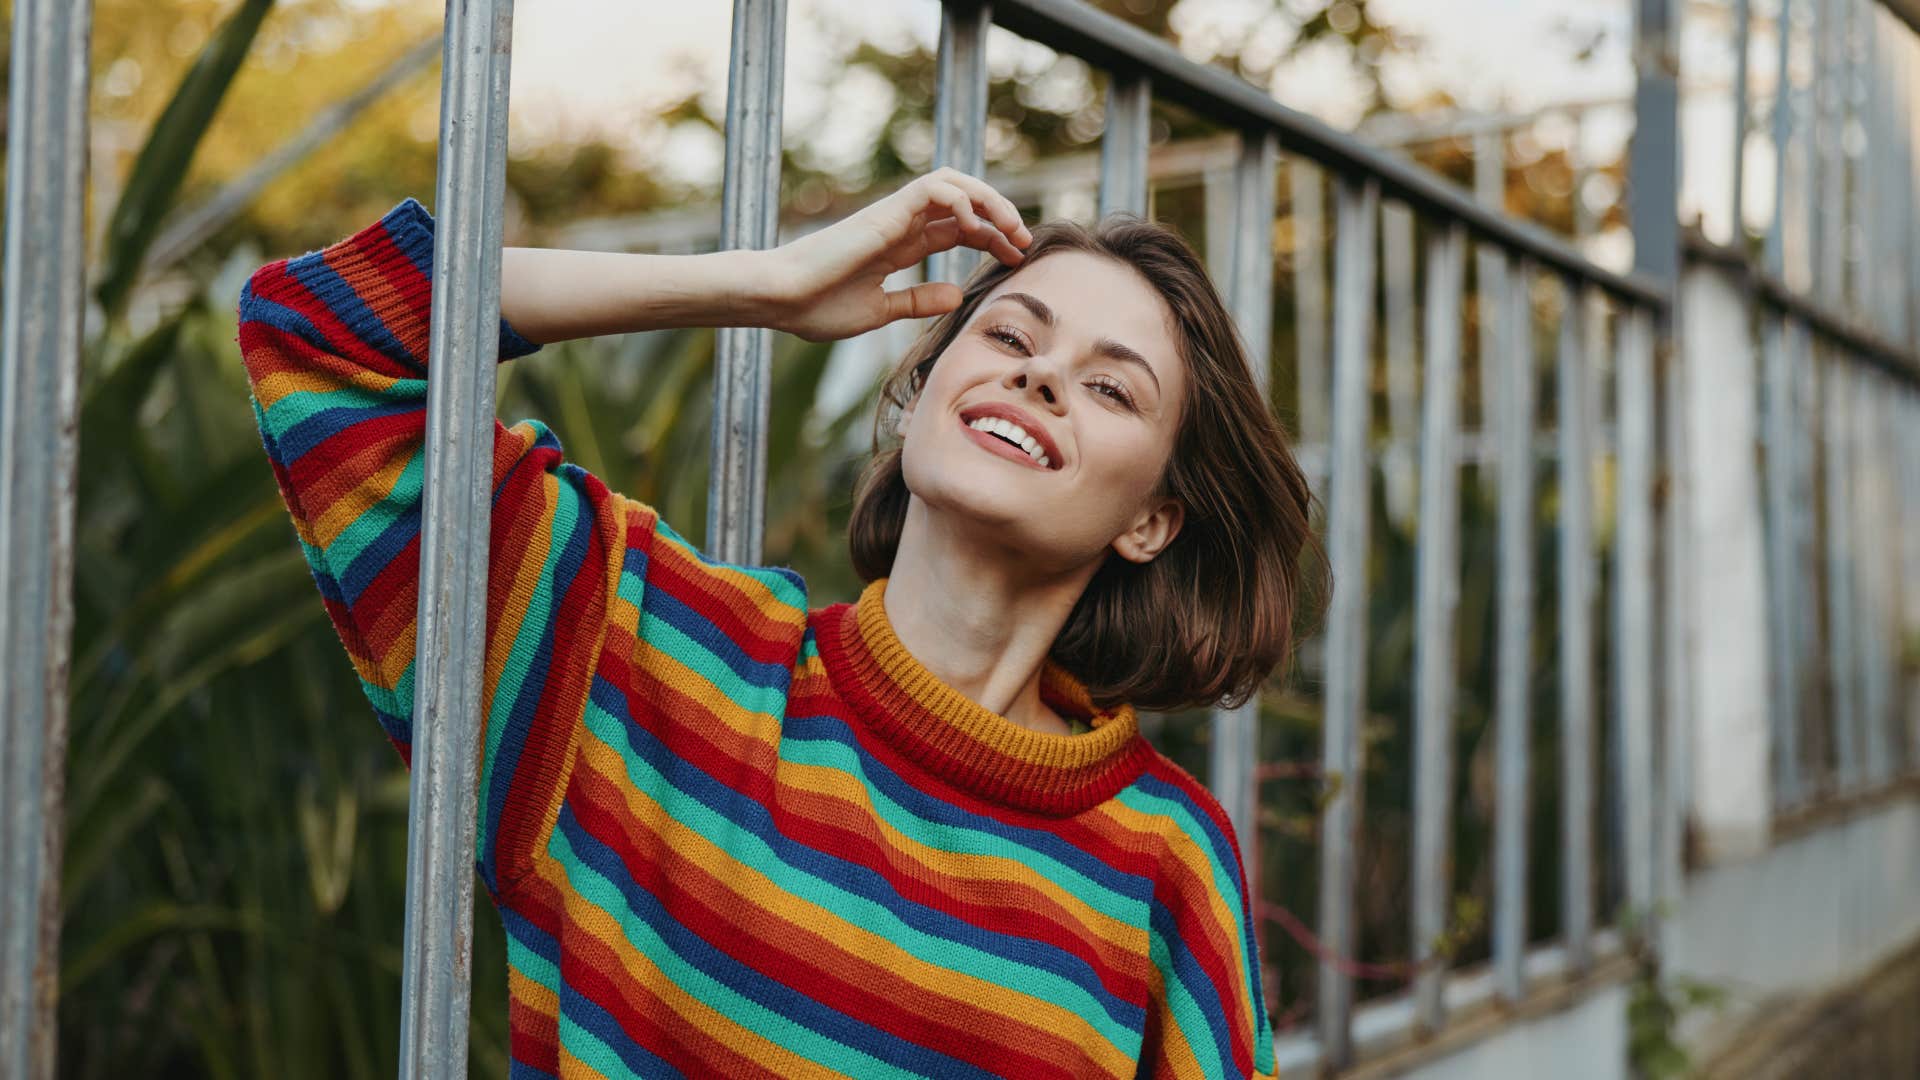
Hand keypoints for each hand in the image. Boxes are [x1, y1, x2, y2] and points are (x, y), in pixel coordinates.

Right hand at [759, 167, 1032, 342]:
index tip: (1015, 261)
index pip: (958, 227)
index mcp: (900, 245)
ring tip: (1012, 230)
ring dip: (990, 202)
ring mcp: (894, 215)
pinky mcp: (886, 211)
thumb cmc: (817, 308)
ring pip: (954, 184)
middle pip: (964, 202)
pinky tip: (974, 228)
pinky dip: (962, 200)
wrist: (781, 300)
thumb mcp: (880, 310)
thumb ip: (917, 300)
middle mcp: (900, 224)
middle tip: (1025, 244)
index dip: (992, 237)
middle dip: (1001, 217)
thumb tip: (957, 294)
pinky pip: (934, 188)